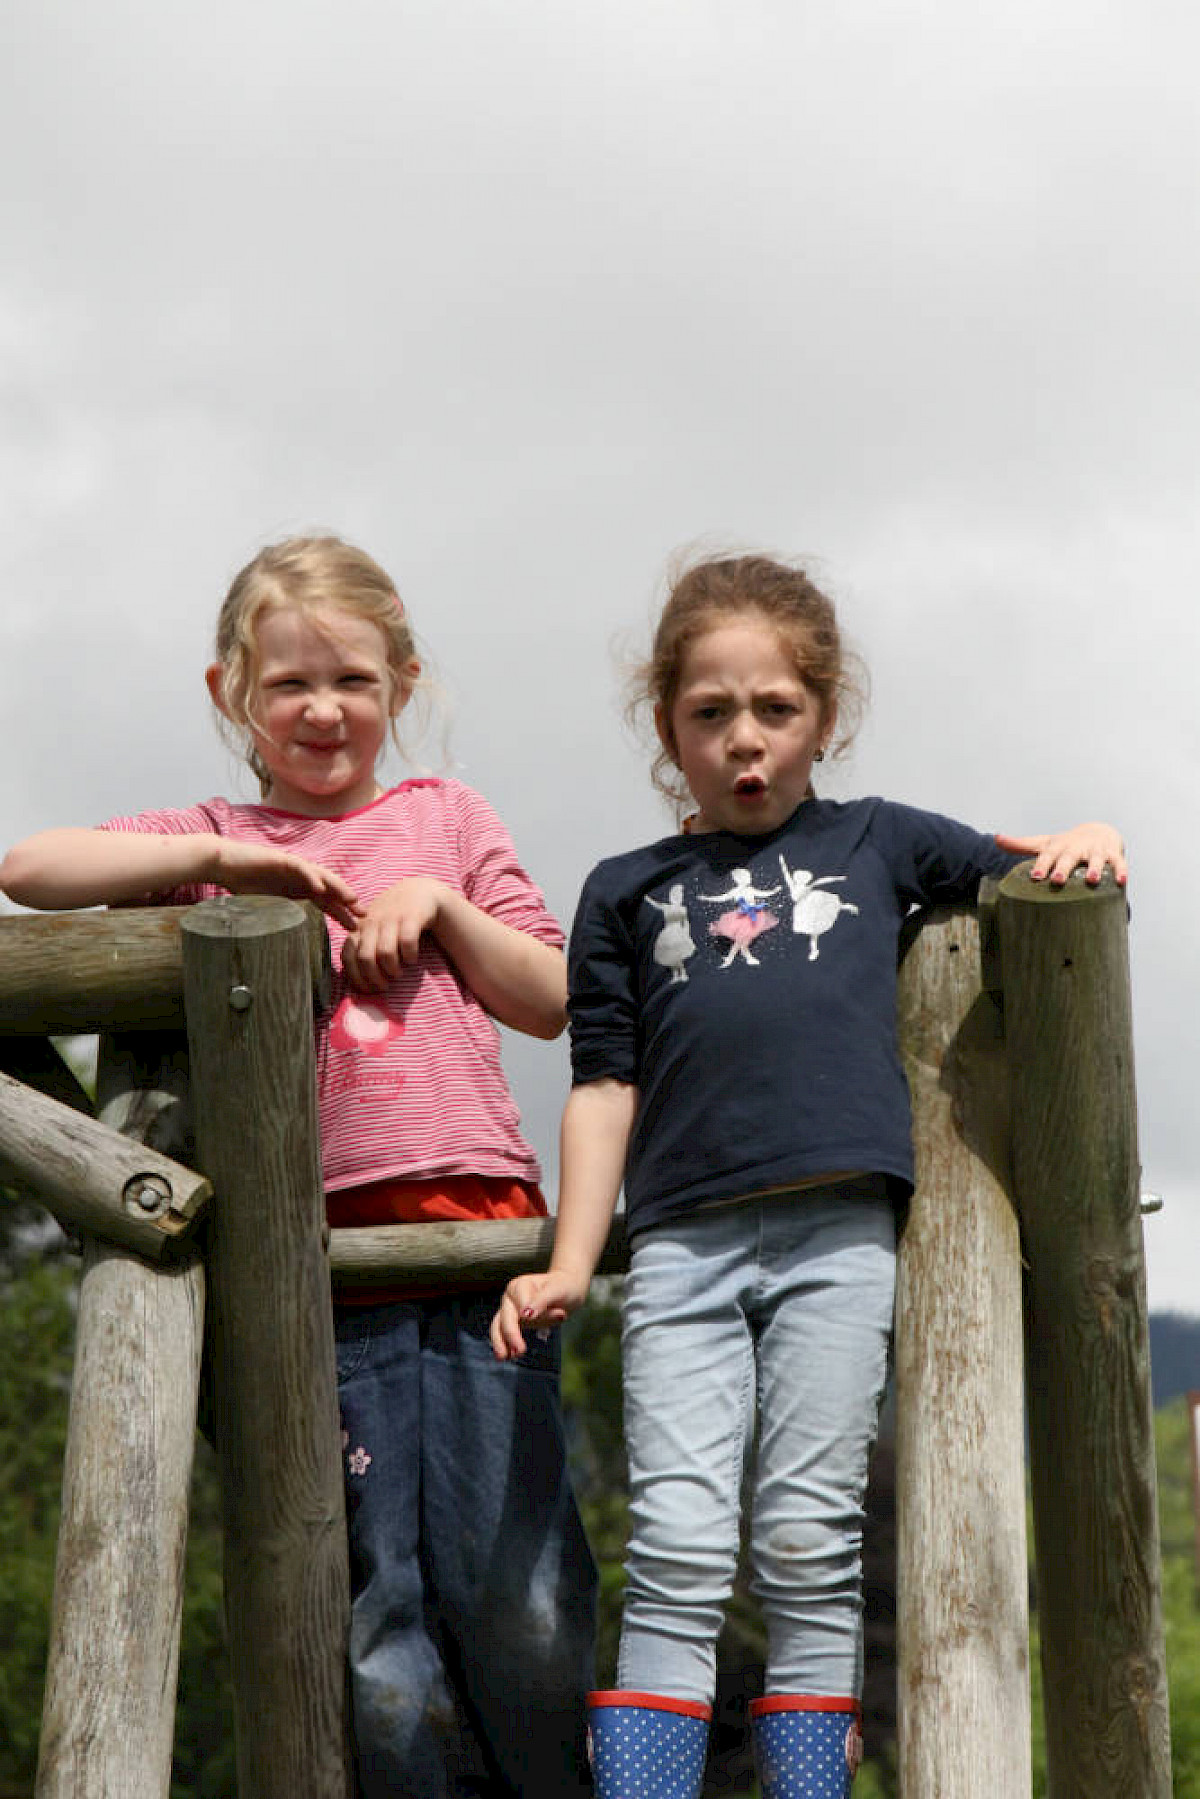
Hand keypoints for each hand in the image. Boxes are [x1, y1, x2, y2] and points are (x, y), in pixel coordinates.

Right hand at [213, 840, 364, 927]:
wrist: (224, 864)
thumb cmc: (243, 886)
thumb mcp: (266, 907)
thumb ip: (281, 918)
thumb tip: (288, 944)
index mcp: (298, 890)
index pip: (325, 903)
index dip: (341, 914)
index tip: (355, 930)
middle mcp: (300, 878)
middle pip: (330, 890)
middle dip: (347, 902)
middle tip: (363, 916)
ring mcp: (293, 867)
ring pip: (322, 876)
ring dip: (338, 887)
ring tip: (351, 899)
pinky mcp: (282, 860)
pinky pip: (301, 868)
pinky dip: (311, 877)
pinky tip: (320, 888)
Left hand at [340, 877, 447, 991]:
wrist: (418, 892)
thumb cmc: (393, 919)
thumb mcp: (373, 930)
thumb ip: (363, 948)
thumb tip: (358, 984)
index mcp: (358, 928)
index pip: (348, 956)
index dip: (356, 977)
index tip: (367, 990)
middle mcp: (371, 922)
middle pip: (365, 958)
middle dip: (374, 978)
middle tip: (384, 986)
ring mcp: (391, 918)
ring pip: (385, 953)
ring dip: (392, 970)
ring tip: (398, 973)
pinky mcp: (411, 916)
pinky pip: (407, 942)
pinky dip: (410, 956)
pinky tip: (412, 959)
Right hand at [489, 1269, 589, 1360]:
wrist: (568, 1290)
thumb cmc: (562, 1287)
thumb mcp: (558, 1291)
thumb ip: (541, 1301)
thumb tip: (525, 1314)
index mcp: (520, 1285)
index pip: (523, 1304)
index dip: (537, 1314)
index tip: (562, 1316)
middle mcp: (511, 1297)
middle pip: (505, 1317)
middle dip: (511, 1334)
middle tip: (520, 1351)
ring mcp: (510, 1311)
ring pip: (498, 1327)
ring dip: (500, 1342)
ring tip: (504, 1357)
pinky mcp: (513, 1323)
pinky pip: (503, 1334)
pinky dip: (505, 1345)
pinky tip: (508, 1356)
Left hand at [996, 822, 1126, 887]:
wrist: (1098, 831)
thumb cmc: (1065, 844)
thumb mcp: (1044, 843)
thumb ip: (1021, 844)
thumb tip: (996, 839)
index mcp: (1058, 847)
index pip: (1047, 856)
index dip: (1041, 865)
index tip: (1035, 877)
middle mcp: (1076, 848)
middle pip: (1069, 857)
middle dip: (1063, 868)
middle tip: (1057, 880)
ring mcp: (1096, 851)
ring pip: (1097, 860)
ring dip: (1095, 869)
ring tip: (1093, 881)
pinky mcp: (1113, 854)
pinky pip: (1119, 863)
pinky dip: (1121, 871)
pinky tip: (1121, 882)